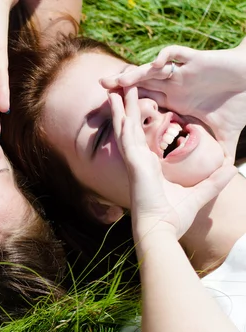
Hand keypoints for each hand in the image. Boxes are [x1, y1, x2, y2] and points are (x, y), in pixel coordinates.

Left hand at [101, 40, 245, 159]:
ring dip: (136, 73)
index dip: (128, 107)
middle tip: (101, 87)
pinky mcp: (196, 59)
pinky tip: (154, 63)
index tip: (111, 115)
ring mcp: (183, 71)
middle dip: (122, 86)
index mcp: (176, 100)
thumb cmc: (240, 102)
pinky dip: (164, 57)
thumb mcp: (225, 131)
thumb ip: (219, 151)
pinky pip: (175, 54)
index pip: (145, 103)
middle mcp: (175, 84)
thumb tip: (223, 173)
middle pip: (141, 84)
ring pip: (152, 70)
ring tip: (119, 80)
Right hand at [109, 87, 236, 237]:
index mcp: (148, 166)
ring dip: (122, 103)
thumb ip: (214, 180)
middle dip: (128, 106)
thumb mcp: (200, 193)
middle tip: (123, 87)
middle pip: (131, 126)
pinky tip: (117, 99)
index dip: (140, 120)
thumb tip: (230, 168)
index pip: (142, 137)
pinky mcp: (134, 160)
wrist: (161, 230)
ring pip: (125, 124)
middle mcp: (138, 160)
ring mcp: (134, 159)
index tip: (141, 106)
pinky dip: (121, 114)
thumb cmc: (174, 217)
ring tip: (116, 85)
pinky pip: (126, 132)